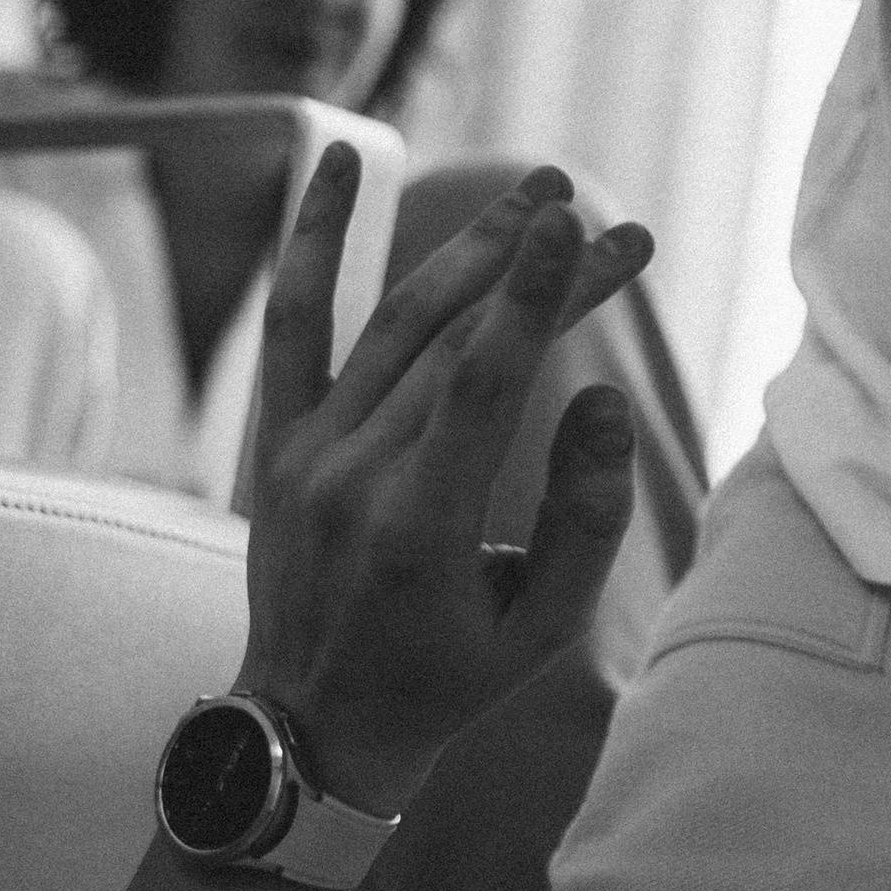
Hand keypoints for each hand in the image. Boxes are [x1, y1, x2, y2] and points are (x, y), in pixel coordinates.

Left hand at [234, 151, 653, 813]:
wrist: (308, 730)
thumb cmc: (445, 682)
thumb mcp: (540, 629)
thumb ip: (583, 517)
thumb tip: (604, 399)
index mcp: (419, 529)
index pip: (482, 384)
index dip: (537, 299)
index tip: (583, 227)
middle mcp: (351, 478)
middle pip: (458, 342)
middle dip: (541, 272)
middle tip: (612, 220)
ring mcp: (305, 453)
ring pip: (395, 323)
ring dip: (471, 250)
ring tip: (537, 195)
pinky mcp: (279, 439)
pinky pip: (294, 321)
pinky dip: (314, 238)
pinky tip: (340, 161)